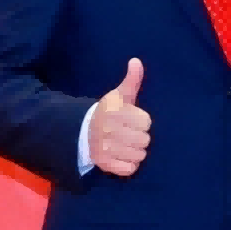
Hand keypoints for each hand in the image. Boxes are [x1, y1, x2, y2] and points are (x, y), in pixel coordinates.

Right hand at [84, 58, 151, 176]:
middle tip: (128, 133)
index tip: (131, 119)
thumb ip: (132, 80)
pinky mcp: (104, 164)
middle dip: (140, 137)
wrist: (84, 132)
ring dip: (136, 151)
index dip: (142, 121)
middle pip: (145, 139)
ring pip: (139, 155)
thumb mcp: (119, 95)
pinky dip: (129, 165)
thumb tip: (136, 61)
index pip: (146, 122)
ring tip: (125, 145)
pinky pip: (130, 169)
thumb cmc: (109, 112)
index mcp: (113, 112)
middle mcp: (107, 130)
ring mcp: (105, 149)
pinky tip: (122, 156)